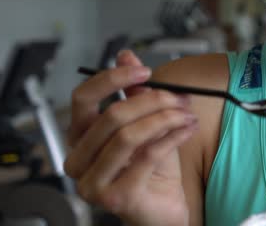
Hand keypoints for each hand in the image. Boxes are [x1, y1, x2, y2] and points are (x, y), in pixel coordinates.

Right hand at [65, 50, 197, 224]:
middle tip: (178, 96)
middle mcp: (78, 160)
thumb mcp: (145, 123)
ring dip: (165, 118)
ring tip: (186, 114)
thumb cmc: (150, 169)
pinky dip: (173, 136)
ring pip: (129, 135)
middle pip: (111, 115)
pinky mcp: (116, 198)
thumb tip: (125, 55)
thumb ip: (134, 92)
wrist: (163, 209)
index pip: (82, 99)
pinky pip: (148, 155)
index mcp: (79, 138)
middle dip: (152, 100)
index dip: (112, 79)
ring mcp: (93, 183)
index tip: (142, 70)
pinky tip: (187, 129)